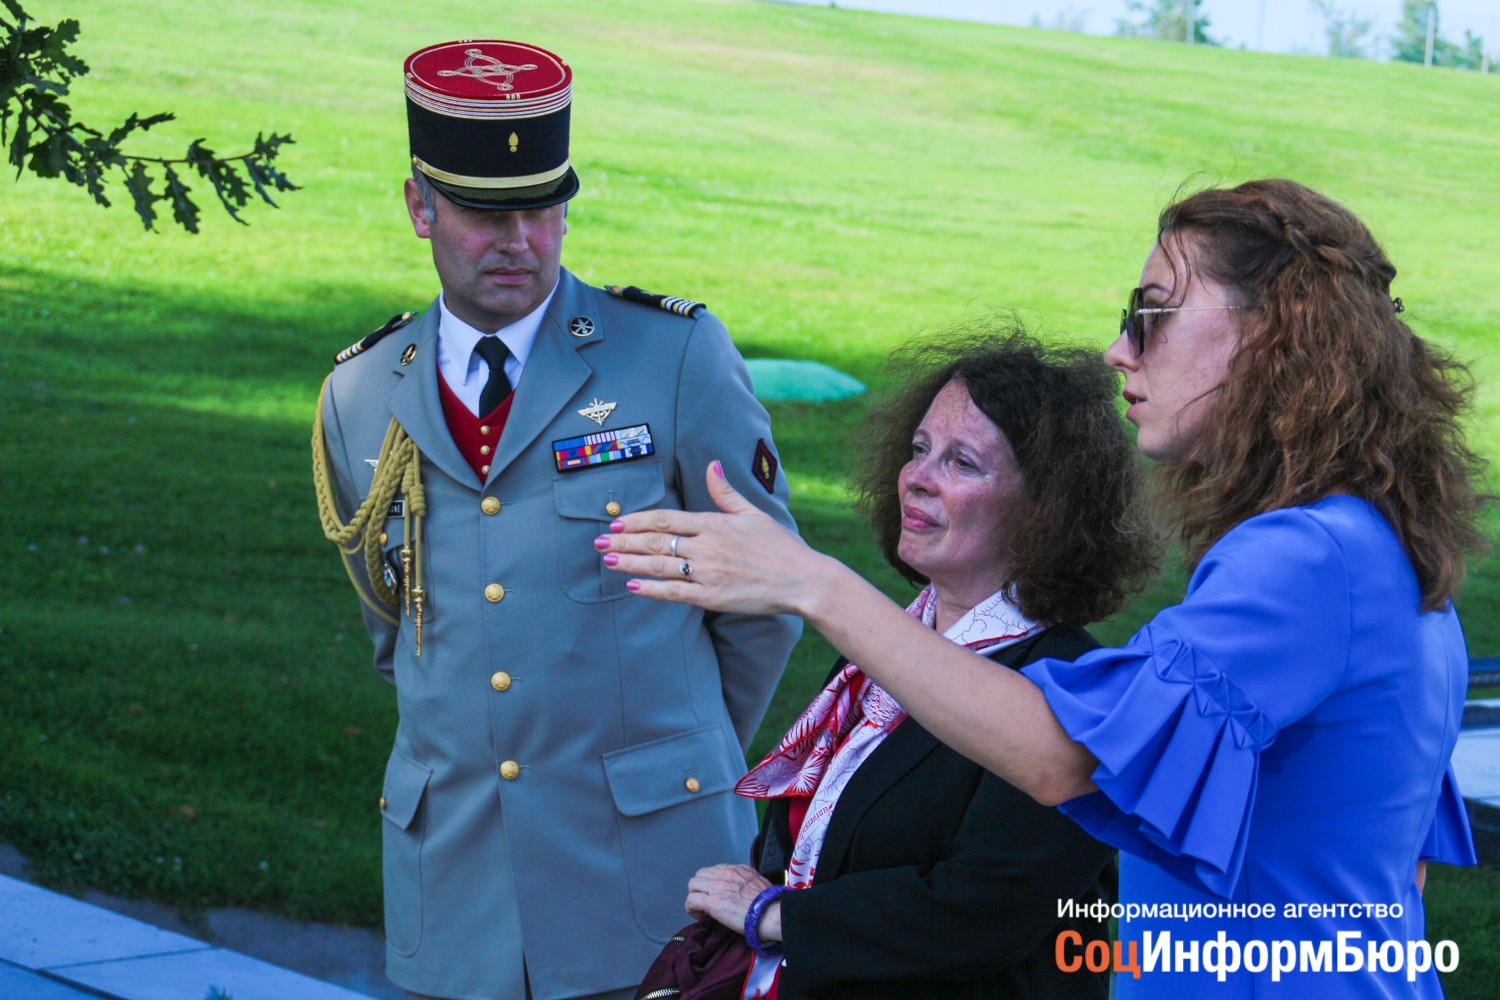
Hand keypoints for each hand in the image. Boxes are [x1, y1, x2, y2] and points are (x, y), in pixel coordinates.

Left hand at [597, 461, 826, 616]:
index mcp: (715, 523)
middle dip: (624, 540)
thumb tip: (712, 465)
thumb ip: (726, 492)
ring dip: (630, 561)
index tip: (616, 522)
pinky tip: (631, 584)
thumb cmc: (780, 547)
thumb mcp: (753, 513)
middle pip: (656, 541)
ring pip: (659, 565)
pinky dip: (650, 588)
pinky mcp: (712, 597)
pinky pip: (673, 592)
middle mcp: (708, 546)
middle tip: (599, 541)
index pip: (667, 519)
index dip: (637, 521)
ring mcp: (709, 572)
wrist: (803, 580)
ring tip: (607, 559)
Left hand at [685, 863, 780, 942]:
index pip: (716, 870)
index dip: (713, 883)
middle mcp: (726, 874)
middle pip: (701, 874)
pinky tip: (700, 916)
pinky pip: (691, 900)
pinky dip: (692, 909)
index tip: (718, 894)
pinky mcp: (712, 901)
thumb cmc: (771, 904)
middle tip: (707, 902)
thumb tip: (744, 895)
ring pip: (693, 885)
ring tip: (702, 910)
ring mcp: (717, 886)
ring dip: (695, 897)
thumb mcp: (760, 884)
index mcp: (739, 870)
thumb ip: (748, 884)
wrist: (771, 913)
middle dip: (701, 888)